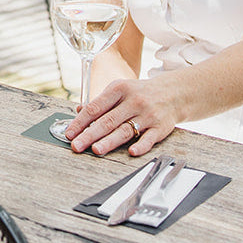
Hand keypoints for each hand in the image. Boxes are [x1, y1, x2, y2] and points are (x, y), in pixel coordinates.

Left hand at [63, 77, 180, 156]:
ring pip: (125, 130)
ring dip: (110, 141)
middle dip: (89, 134)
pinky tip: (131, 152)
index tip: (69, 133)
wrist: (173, 93)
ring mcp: (147, 115)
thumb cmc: (139, 93)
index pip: (95, 107)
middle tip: (76, 146)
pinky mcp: (161, 127)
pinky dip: (141, 145)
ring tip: (96, 150)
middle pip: (107, 121)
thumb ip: (100, 102)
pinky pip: (150, 138)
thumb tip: (78, 111)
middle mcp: (133, 101)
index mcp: (118, 90)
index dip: (80, 121)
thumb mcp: (119, 90)